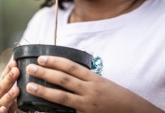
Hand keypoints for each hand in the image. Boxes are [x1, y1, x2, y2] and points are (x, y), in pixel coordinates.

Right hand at [0, 60, 20, 112]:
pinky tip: (3, 108)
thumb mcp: (10, 93)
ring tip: (16, 90)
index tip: (15, 62)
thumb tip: (20, 64)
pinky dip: (2, 111)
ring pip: (1, 102)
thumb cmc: (7, 105)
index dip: (8, 70)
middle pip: (1, 87)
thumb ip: (12, 82)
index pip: (3, 77)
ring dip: (8, 96)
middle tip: (16, 70)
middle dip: (9, 79)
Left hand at [25, 55, 163, 112]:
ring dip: (44, 91)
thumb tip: (67, 72)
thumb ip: (86, 79)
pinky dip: (54, 111)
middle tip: (30, 68)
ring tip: (30, 86)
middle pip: (63, 79)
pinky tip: (42, 109)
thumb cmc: (117, 96)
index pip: (70, 67)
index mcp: (94, 79)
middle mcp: (89, 90)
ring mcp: (87, 105)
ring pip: (61, 97)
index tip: (41, 58)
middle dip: (45, 73)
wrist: (133, 111)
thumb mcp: (103, 82)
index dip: (54, 61)